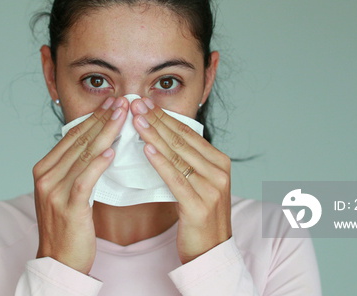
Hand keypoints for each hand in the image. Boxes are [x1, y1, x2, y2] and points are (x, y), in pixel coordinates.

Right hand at [32, 96, 127, 273]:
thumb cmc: (66, 227)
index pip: (71, 136)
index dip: (93, 117)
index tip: (111, 102)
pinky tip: (112, 150)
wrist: (57, 261)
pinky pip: (85, 179)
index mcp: (44, 169)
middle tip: (122, 100)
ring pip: (83, 154)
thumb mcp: (64, 192)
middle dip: (102, 118)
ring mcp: (55, 191)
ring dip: (106, 132)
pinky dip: (98, 163)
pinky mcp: (68, 207)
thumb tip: (97, 145)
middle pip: (78, 140)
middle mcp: (46, 176)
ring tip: (123, 116)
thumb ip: (75, 169)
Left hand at [131, 98, 231, 263]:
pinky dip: (161, 163)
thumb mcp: (198, 184)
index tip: (145, 102)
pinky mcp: (199, 206)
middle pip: (182, 140)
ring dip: (154, 135)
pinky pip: (176, 179)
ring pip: (177, 156)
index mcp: (219, 162)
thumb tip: (160, 139)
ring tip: (136, 120)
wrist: (212, 254)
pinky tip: (147, 150)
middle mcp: (218, 172)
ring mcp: (211, 189)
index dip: (165, 116)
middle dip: (157, 120)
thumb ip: (186, 162)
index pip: (188, 133)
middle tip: (136, 103)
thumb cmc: (200, 218)